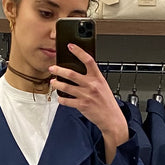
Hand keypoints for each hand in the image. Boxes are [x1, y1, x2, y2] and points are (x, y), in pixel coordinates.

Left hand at [49, 46, 127, 161]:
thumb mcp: (103, 86)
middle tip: (52, 68)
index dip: (78, 52)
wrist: (111, 118)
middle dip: (59, 70)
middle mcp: (92, 85)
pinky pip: (67, 101)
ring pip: (66, 87)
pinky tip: (59, 97)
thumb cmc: (107, 102)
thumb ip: (93, 78)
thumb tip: (80, 71)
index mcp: (98, 78)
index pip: (88, 60)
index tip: (70, 46)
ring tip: (53, 82)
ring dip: (57, 84)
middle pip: (71, 74)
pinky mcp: (82, 105)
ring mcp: (86, 95)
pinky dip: (61, 99)